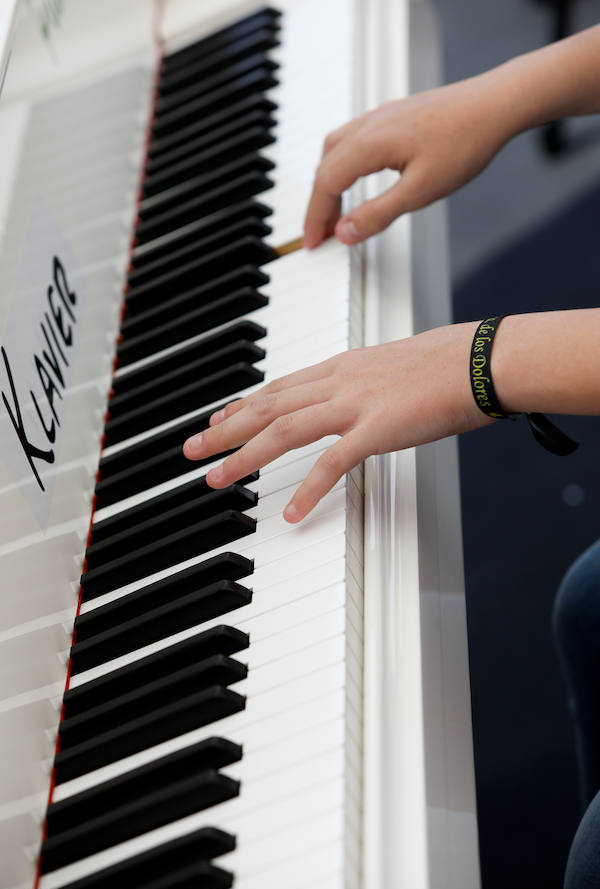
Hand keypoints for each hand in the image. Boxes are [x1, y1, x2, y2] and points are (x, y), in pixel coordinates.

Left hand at [183, 323, 489, 521]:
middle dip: (225, 429)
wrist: (481, 359)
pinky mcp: (377, 429)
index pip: (279, 387)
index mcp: (342, 366)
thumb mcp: (393, 366)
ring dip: (244, 455)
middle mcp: (339, 381)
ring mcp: (355, 404)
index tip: (219, 418)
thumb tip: (357, 398)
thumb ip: (366, 382)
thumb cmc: (449, 362)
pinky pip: (333, 464)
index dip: (244, 405)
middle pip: (267, 406)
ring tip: (215, 477)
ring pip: (283, 429)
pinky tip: (290, 513)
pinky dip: (308, 489)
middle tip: (192, 449)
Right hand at [303, 73, 512, 248]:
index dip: (315, 218)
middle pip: (324, 167)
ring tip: (334, 212)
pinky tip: (355, 179)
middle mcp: (367, 125)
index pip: (325, 184)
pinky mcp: (392, 115)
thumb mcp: (420, 191)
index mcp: (368, 144)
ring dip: (327, 183)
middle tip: (321, 235)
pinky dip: (341, 165)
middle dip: (318, 205)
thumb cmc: (464, 142)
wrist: (495, 105)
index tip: (312, 243)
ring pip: (334, 151)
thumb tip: (344, 232)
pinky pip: (351, 140)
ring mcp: (379, 117)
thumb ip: (377, 214)